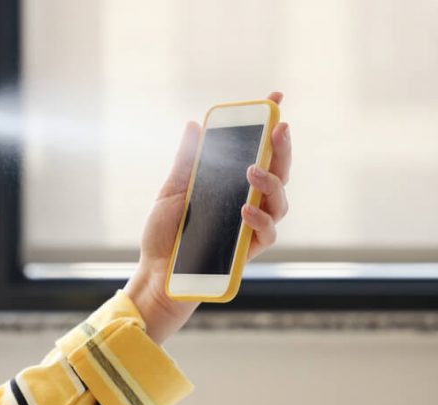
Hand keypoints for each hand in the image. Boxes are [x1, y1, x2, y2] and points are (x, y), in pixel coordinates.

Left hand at [124, 92, 290, 343]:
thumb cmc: (163, 235)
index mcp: (229, 187)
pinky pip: (267, 234)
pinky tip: (246, 210)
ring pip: (280, 203)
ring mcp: (249, 228)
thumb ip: (187, 162)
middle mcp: (246, 204)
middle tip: (279, 128)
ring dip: (271, 183)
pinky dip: (259, 220)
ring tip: (253, 172)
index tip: (277, 98)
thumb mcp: (171, 192)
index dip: (269, 128)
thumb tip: (194, 125)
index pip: (256, 154)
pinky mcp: (248, 252)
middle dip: (281, 149)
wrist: (155, 274)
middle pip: (277, 174)